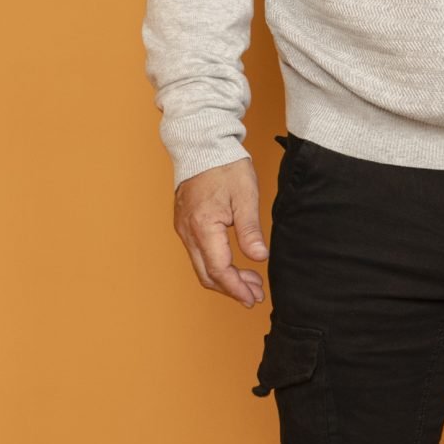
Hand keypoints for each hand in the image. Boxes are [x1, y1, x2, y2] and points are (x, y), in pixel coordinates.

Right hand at [173, 157, 269, 306]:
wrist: (202, 145)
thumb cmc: (225, 166)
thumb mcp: (246, 196)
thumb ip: (250, 230)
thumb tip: (259, 257)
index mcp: (203, 226)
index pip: (219, 269)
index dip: (236, 288)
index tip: (253, 298)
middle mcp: (188, 232)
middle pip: (207, 275)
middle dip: (232, 289)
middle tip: (255, 294)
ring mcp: (184, 229)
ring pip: (201, 266)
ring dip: (225, 278)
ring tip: (250, 281)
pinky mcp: (186, 225)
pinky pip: (198, 254)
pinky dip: (216, 264)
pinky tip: (234, 264)